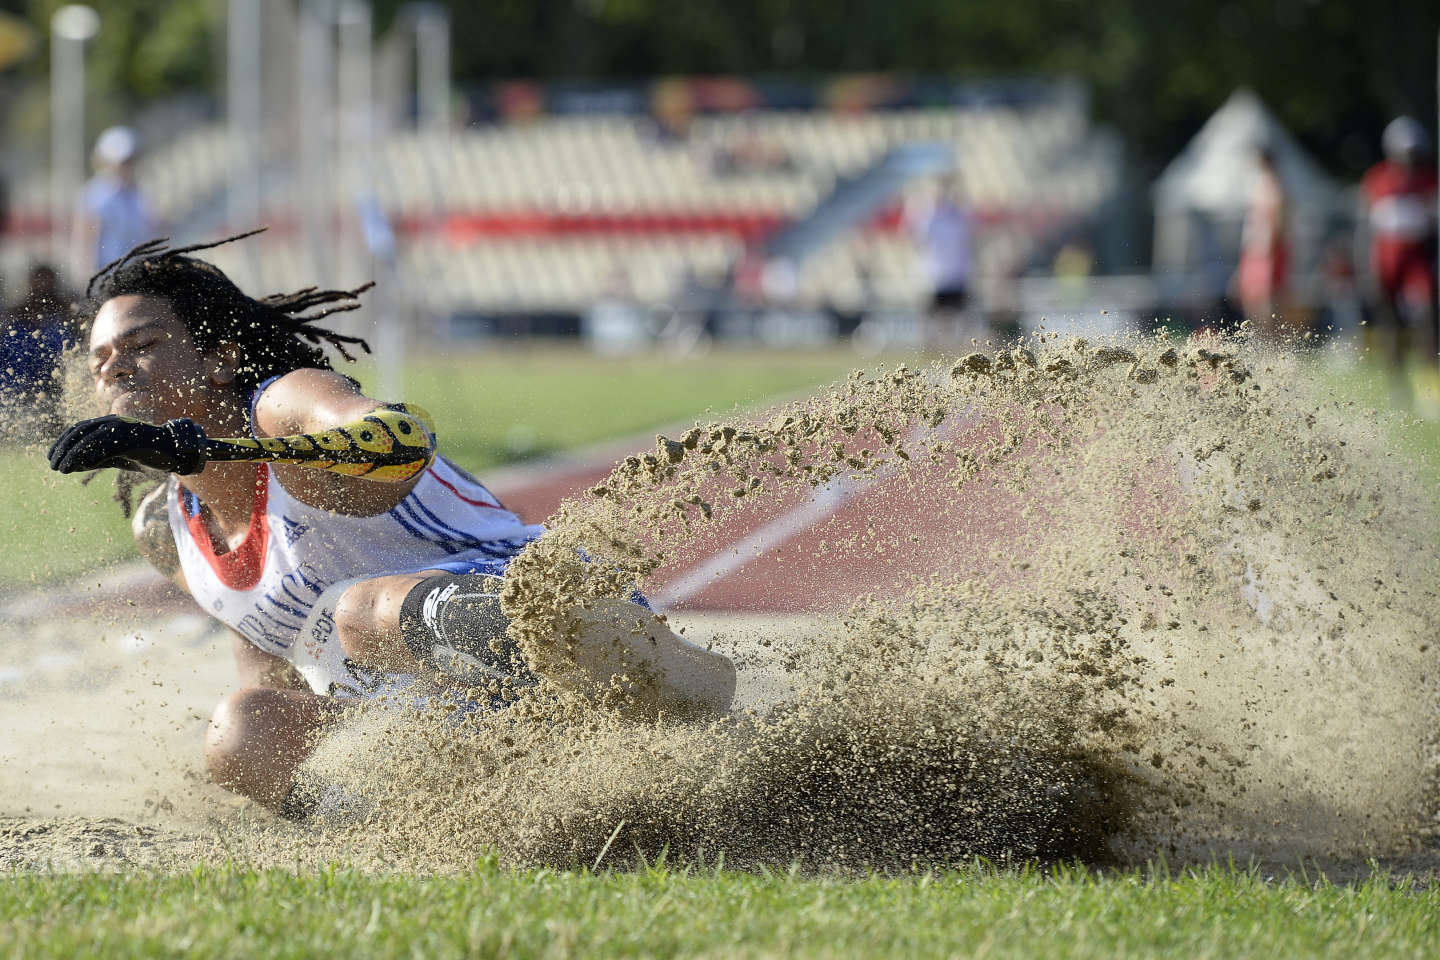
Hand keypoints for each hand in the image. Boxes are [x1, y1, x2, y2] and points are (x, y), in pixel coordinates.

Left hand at [48, 415, 208, 474]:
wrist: (173, 452)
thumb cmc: (144, 454)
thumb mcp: (115, 457)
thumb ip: (95, 457)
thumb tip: (71, 465)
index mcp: (108, 423)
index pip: (77, 429)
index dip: (61, 443)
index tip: (51, 457)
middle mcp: (113, 422)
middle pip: (80, 432)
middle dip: (63, 450)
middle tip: (54, 465)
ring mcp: (123, 429)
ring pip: (91, 439)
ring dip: (74, 455)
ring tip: (63, 469)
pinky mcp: (133, 439)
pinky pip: (108, 447)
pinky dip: (94, 456)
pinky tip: (83, 467)